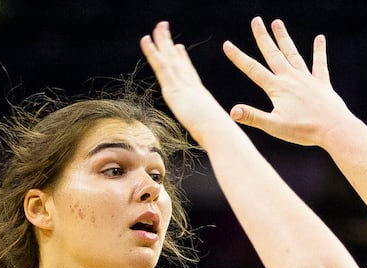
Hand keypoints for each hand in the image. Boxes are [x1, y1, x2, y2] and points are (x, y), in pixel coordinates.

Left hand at [140, 22, 232, 140]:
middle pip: (179, 62)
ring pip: (170, 59)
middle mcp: (192, 87)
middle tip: (165, 30)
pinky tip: (146, 40)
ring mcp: (183, 86)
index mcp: (200, 97)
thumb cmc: (221, 138)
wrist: (220, 133)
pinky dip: (153, 52)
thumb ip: (212, 132)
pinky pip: (161, 66)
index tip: (179, 49)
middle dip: (171, 46)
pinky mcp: (175, 89)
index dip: (183, 60)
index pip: (189, 74)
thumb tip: (219, 142)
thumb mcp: (215, 134)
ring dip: (162, 41)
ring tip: (157, 27)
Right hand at [224, 18, 350, 148]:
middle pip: (273, 54)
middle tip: (256, 20)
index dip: (239, 57)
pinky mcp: (321, 83)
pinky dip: (319, 51)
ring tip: (277, 22)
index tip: (227, 45)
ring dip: (284, 38)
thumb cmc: (304, 130)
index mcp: (277, 88)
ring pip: (292, 54)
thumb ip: (253, 117)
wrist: (334, 129)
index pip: (253, 69)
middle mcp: (291, 78)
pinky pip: (320, 64)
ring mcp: (307, 78)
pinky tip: (320, 38)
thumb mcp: (275, 126)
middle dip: (263, 37)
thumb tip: (232, 111)